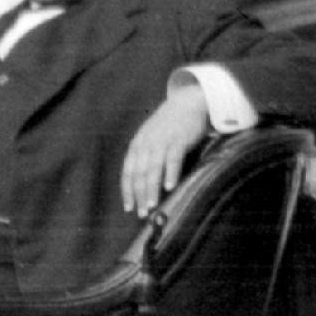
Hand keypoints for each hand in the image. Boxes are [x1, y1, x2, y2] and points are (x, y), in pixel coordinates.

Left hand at [119, 86, 216, 211]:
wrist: (188, 101)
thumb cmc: (170, 124)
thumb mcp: (152, 138)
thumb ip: (147, 156)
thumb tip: (144, 183)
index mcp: (137, 144)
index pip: (128, 171)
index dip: (127, 190)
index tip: (128, 208)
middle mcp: (146, 143)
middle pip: (139, 173)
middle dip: (139, 195)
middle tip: (141, 214)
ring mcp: (162, 140)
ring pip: (153, 168)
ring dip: (151, 189)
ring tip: (151, 206)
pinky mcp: (179, 139)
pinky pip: (172, 158)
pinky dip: (170, 173)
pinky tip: (169, 187)